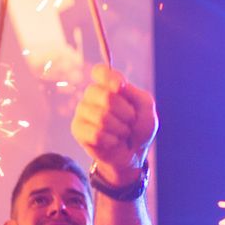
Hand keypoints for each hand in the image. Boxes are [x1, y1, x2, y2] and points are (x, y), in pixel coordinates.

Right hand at [71, 65, 156, 184]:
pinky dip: (111, 140)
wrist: (133, 153)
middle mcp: (92, 95)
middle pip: (105, 96)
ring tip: (122, 132)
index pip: (100, 72)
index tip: (121, 88)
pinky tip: (113, 141)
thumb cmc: (138, 127)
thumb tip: (118, 86)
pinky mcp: (78, 129)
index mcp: (108, 85)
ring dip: (120, 129)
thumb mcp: (146, 108)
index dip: (110, 78)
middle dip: (125, 112)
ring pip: (101, 117)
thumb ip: (135, 94)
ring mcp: (82, 112)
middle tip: (130, 120)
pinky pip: (96, 134)